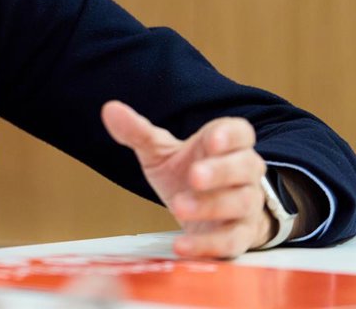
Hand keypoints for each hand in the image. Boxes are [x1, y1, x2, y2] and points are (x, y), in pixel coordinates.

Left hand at [101, 101, 271, 258]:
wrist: (207, 215)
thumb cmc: (185, 174)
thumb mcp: (160, 153)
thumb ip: (138, 132)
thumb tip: (110, 110)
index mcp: (226, 145)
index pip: (240, 132)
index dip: (229, 135)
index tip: (211, 140)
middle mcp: (243, 173)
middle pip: (245, 166)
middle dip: (221, 171)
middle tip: (194, 176)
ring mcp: (245, 205)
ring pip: (241, 202)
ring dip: (212, 206)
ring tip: (180, 206)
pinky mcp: (239, 237)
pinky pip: (232, 241)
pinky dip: (208, 244)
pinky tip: (182, 245)